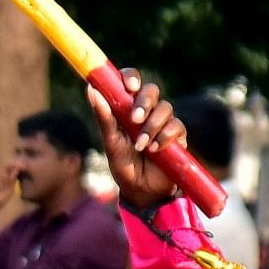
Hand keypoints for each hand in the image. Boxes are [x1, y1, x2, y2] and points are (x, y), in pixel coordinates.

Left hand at [90, 68, 186, 216]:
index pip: (130, 82)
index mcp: (127, 108)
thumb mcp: (111, 142)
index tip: (129, 88)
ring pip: (165, 108)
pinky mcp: (178, 135)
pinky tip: (154, 150)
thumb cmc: (123, 164)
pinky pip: (176, 126)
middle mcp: (147, 111)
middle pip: (151, 90)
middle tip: (135, 119)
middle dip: (144, 102)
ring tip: (141, 146)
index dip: (131, 78)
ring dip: (152, 126)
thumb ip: (104, 117)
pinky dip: (164, 137)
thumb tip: (90, 89)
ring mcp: (164, 122)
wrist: (140, 190)